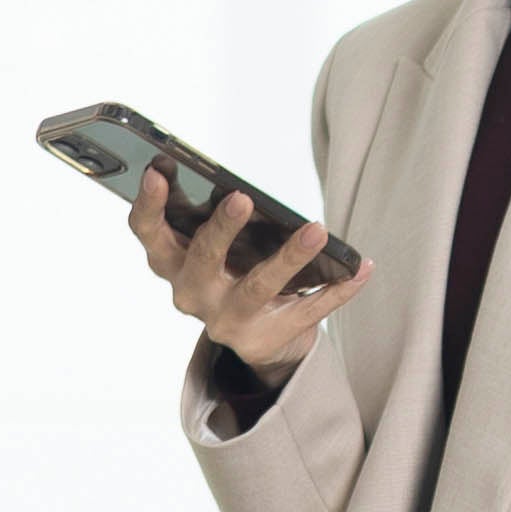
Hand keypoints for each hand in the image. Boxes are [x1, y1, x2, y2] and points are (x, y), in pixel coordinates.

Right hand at [132, 177, 370, 380]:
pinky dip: (339, 289)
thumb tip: (240, 190)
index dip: (149, 205)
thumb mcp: (211, 247)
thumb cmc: (231, 272)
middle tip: (242, 197)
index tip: (156, 173)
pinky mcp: (266, 338)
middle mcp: (193, 295)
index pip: (148, 232)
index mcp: (172, 263)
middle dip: (221, 228)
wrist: (257, 338)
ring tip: (317, 230)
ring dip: (289, 257)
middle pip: (202, 259)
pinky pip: (308, 311)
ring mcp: (228, 321)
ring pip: (257, 287)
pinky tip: (362, 267)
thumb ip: (211, 219)